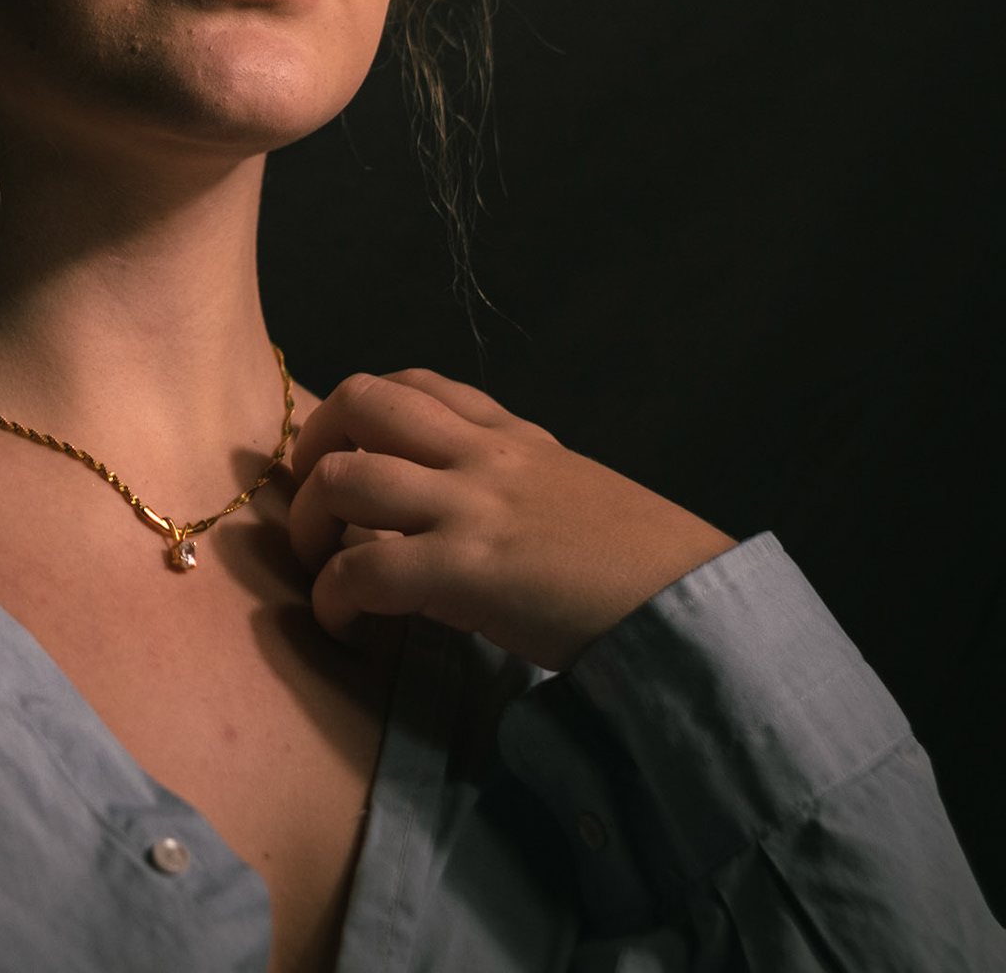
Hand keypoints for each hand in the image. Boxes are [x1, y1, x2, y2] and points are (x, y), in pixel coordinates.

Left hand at [287, 369, 735, 669]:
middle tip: (312, 501)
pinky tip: (342, 623)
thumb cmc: (640, 565)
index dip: (358, 412)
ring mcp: (473, 508)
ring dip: (310, 523)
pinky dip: (334, 596)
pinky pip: (364, 568)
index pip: (413, 382)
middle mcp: (484, 455)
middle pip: (361, 400)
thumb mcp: (572, 492)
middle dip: (314, 444)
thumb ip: (512, 481)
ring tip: (321, 567)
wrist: (694, 608)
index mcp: (511, 436)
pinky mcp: (468, 571)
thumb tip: (457, 505)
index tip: (344, 454)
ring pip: (346, 477)